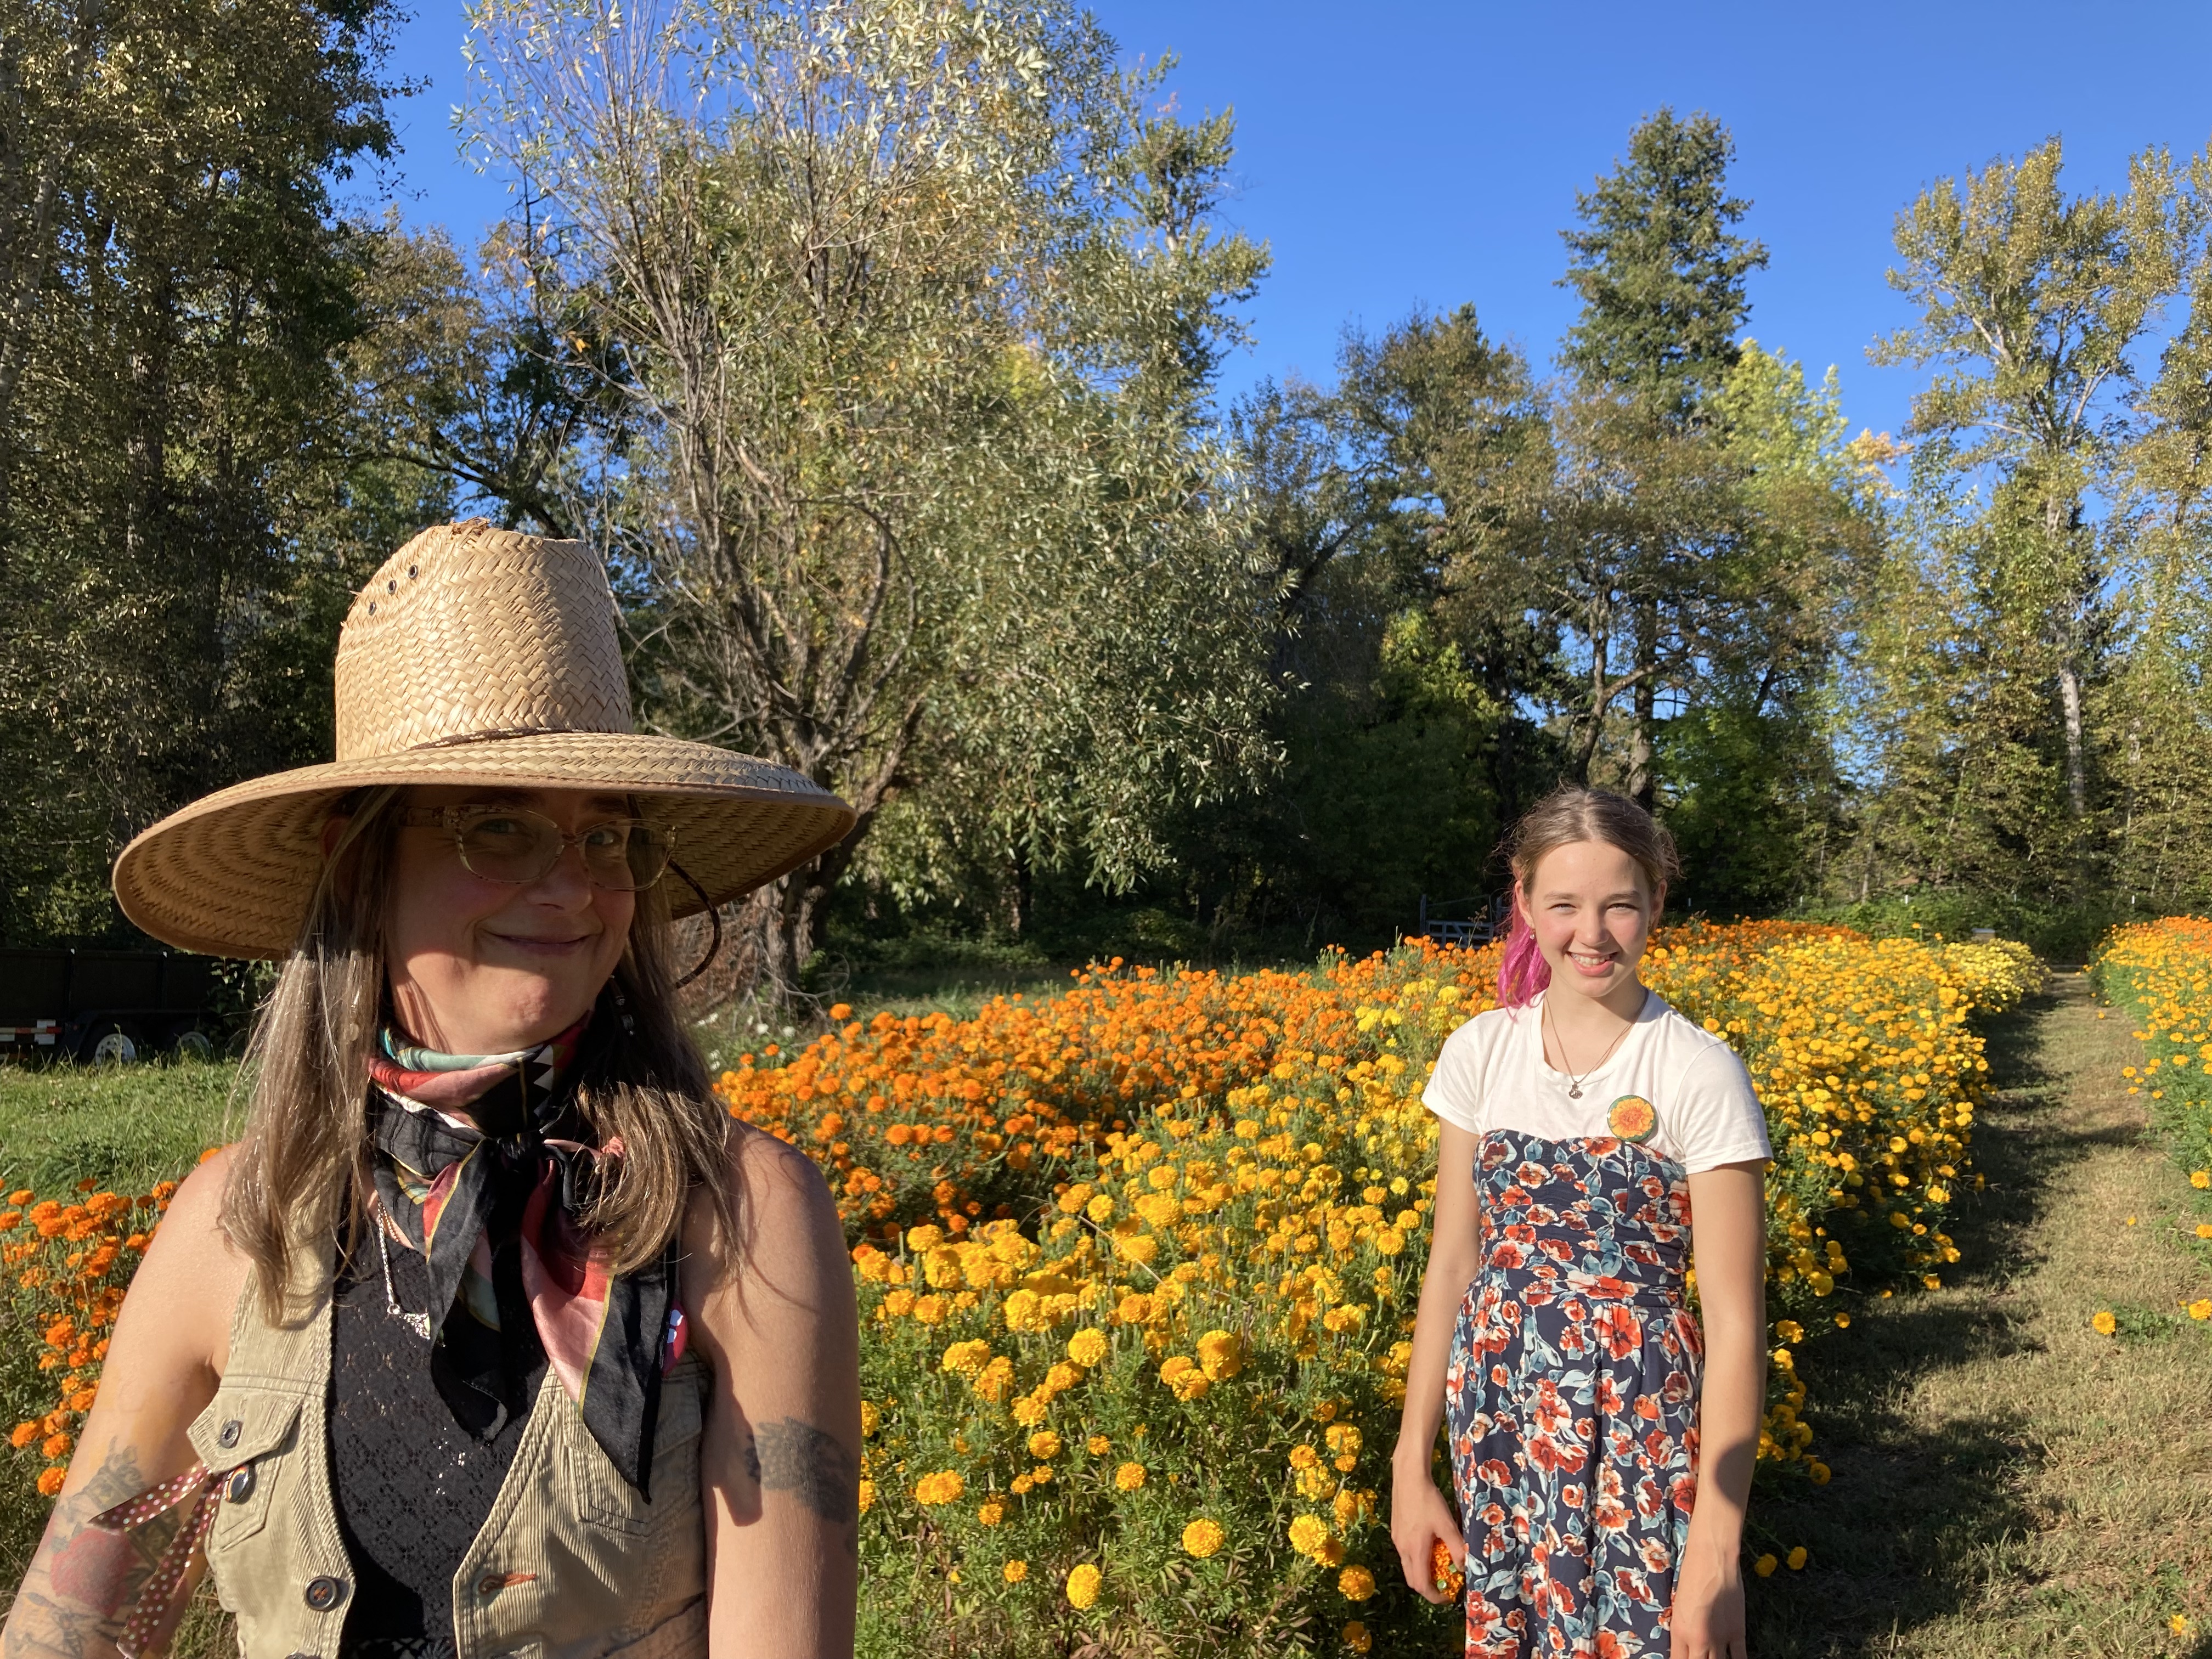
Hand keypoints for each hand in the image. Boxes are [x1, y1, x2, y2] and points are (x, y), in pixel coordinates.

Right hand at [1387, 1456, 1463, 1604]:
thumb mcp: (1447, 1524)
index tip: (1448, 1597)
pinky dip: (1416, 1559)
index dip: (1434, 1597)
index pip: (1421, 1585)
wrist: (1408, 1476)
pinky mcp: (1395, 1530)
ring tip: (1438, 1564)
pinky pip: (1404, 1553)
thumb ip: (1457, 1548)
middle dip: (1428, 1587)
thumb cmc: (1428, 1500)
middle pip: (1412, 1579)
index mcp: (1415, 1550)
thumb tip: (1463, 1568)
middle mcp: (1402, 1548)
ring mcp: (1396, 1539)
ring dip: (1422, 1572)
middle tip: (1444, 1583)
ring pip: (1407, 1566)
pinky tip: (1428, 1544)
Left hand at [1668, 1542, 1746, 1658]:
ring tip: (1714, 1656)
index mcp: (1679, 1633)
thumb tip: (1686, 1649)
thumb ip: (1682, 1633)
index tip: (1685, 1658)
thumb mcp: (1678, 1608)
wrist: (1711, 1561)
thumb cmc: (1689, 1577)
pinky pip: (1740, 1658)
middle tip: (1701, 1655)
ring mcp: (1720, 1639)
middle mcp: (1699, 1641)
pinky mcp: (1738, 1632)